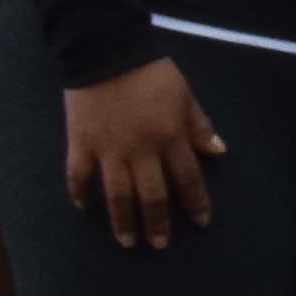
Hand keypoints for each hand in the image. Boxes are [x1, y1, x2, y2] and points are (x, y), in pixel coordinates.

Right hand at [60, 60, 229, 248]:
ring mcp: (108, 149)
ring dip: (122, 221)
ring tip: (127, 241)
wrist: (105, 50)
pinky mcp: (80, 142)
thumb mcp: (184, 95)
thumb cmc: (150, 72)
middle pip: (152, 195)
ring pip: (117, 194)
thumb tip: (217, 151)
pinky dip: (79, 192)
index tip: (200, 221)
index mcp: (169, 137)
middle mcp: (141, 149)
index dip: (196, 202)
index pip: (188, 179)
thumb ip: (198, 125)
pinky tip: (83, 206)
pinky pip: (78, 174)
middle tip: (159, 244)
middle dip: (158, 223)